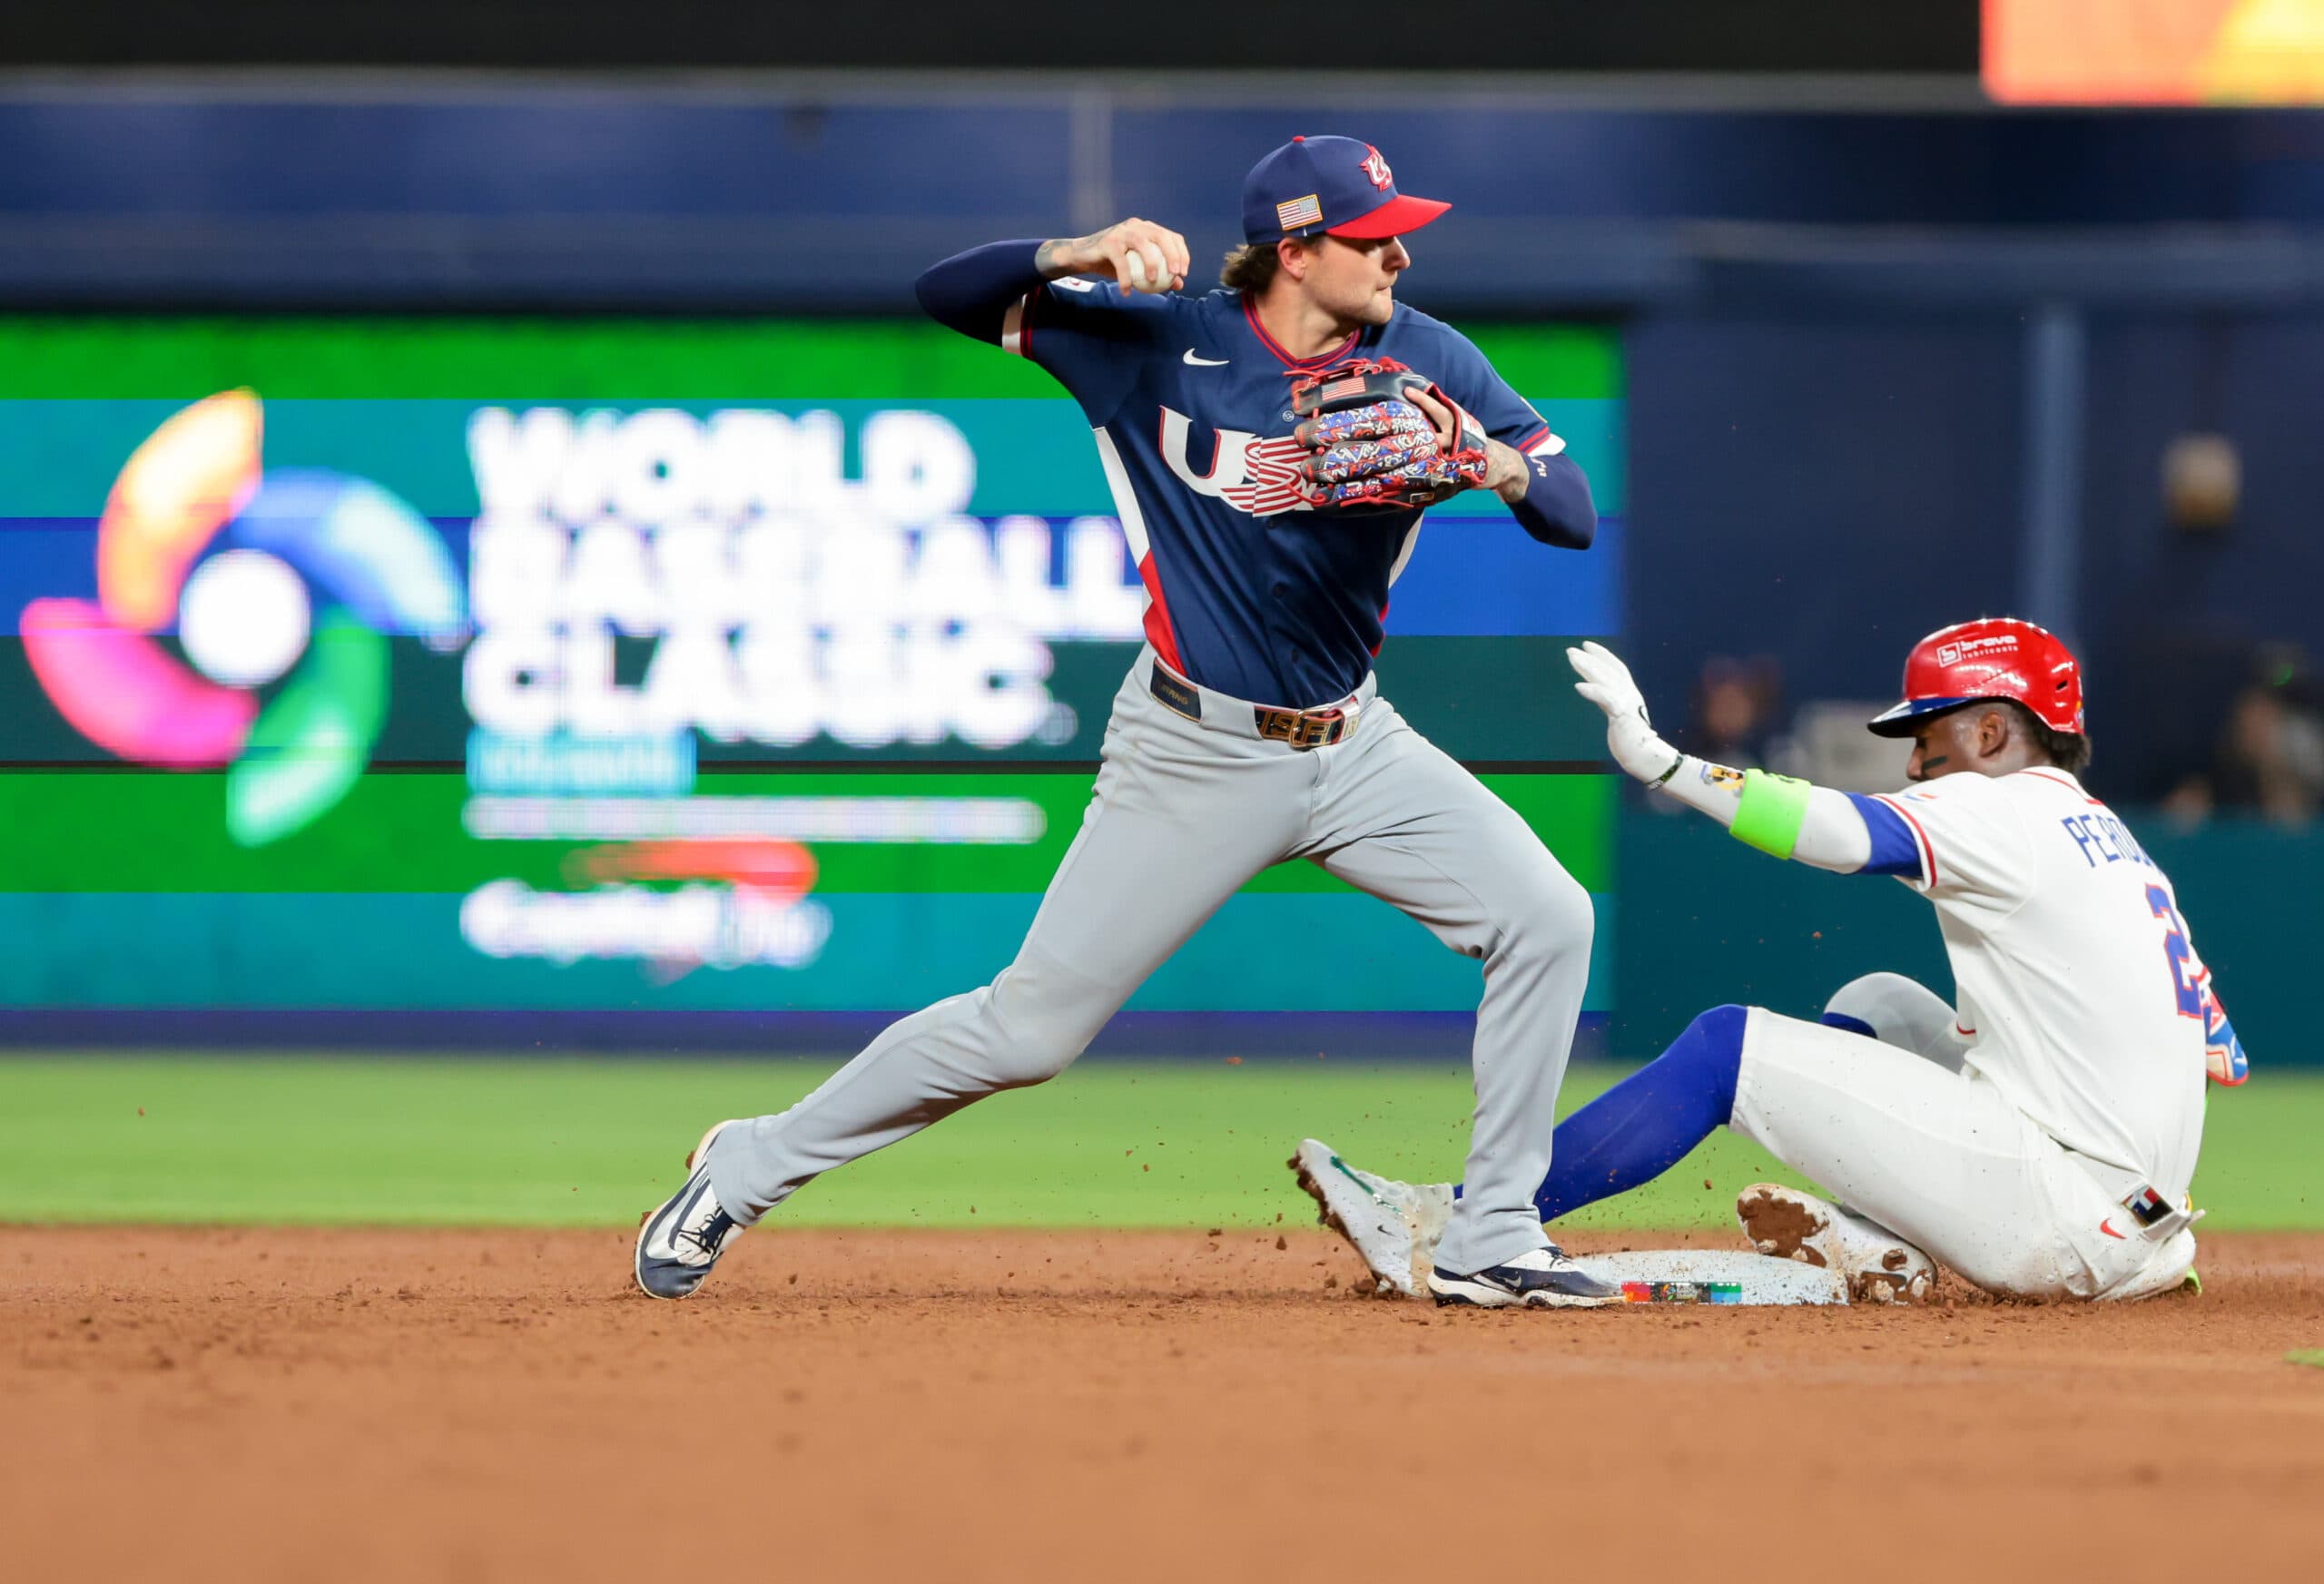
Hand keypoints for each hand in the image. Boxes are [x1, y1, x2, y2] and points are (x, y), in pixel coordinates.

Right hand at [1036, 219, 1189, 294]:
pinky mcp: (1107, 242)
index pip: (1170, 236)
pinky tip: (1127, 292)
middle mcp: (1135, 226)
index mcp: (1146, 229)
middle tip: (1175, 274)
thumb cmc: (1113, 263)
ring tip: (1154, 281)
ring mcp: (1120, 231)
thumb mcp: (1137, 269)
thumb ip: (1158, 274)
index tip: (1184, 272)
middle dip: (1172, 253)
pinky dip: (1125, 278)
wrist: (1082, 257)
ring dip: (1151, 262)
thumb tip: (1179, 283)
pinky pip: (1121, 261)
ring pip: (1142, 243)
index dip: (1181, 252)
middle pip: (1160, 235)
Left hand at [1567, 641, 1679, 782]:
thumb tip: (1599, 695)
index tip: (1586, 645)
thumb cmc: (1632, 741)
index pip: (1617, 668)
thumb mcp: (1619, 717)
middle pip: (1608, 670)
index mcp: (1630, 694)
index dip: (1602, 655)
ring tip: (1572, 659)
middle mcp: (1630, 694)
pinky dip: (1593, 690)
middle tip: (1571, 650)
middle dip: (1589, 659)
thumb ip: (1610, 703)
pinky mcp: (1622, 715)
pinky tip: (1579, 686)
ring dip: (1588, 667)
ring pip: (1606, 679)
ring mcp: (1627, 703)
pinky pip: (1606, 699)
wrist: (1646, 758)